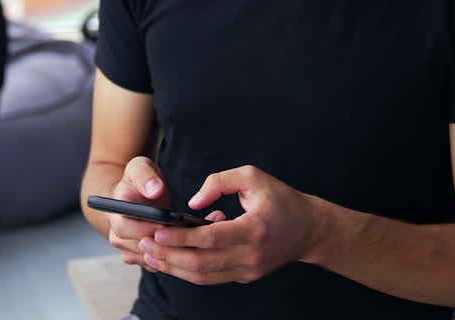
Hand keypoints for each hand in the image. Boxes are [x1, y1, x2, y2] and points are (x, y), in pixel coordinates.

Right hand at [105, 157, 197, 270]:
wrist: (136, 195)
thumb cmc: (138, 180)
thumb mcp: (139, 168)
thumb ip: (145, 177)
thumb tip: (155, 190)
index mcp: (115, 214)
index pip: (125, 228)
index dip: (147, 228)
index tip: (167, 224)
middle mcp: (117, 236)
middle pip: (140, 248)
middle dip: (164, 242)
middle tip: (188, 234)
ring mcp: (129, 249)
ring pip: (151, 259)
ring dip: (173, 251)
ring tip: (195, 238)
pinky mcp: (142, 258)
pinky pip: (159, 264)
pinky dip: (175, 256)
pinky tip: (191, 246)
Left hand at [139, 165, 316, 284]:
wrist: (309, 229)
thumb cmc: (280, 198)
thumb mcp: (253, 176)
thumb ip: (220, 181)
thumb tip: (193, 203)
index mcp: (255, 228)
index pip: (210, 239)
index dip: (181, 237)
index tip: (157, 231)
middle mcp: (252, 254)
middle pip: (202, 263)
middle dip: (169, 255)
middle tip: (145, 244)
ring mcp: (249, 269)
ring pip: (204, 276)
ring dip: (174, 267)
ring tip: (151, 255)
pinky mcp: (246, 276)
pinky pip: (212, 278)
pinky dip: (188, 272)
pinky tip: (171, 261)